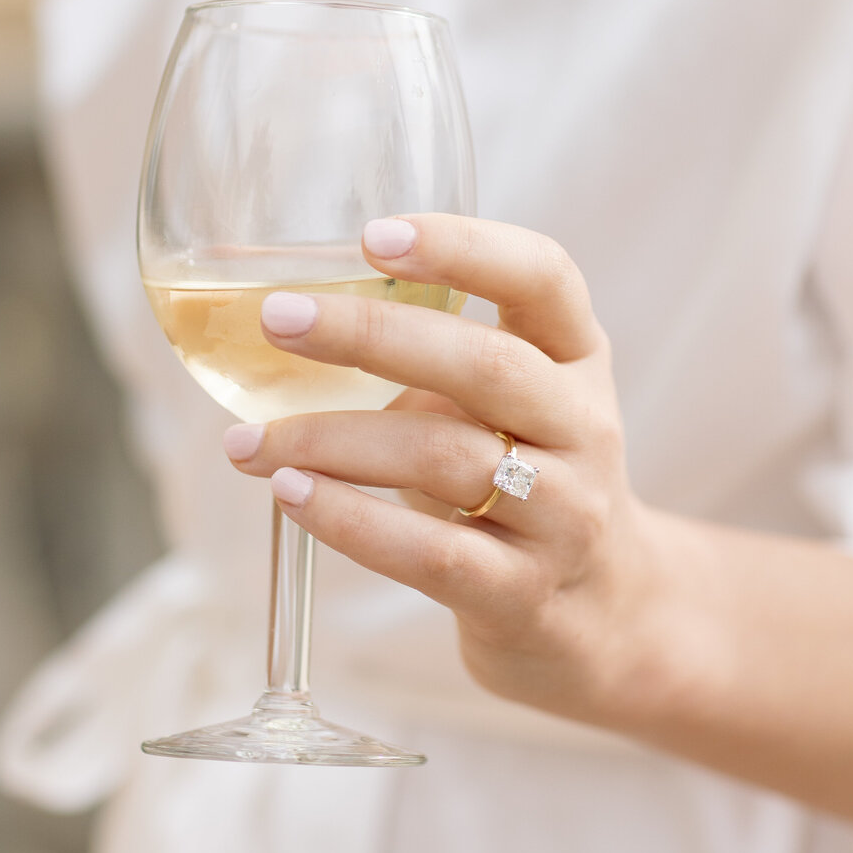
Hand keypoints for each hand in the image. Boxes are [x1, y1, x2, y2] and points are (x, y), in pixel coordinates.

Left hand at [223, 213, 659, 727]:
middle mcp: (584, 426)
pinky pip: (432, 553)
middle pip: (485, 364)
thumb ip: (434, 357)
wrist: (604, 617)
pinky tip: (292, 495)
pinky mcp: (525, 595)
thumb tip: (289, 319)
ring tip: (248, 440)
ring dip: (332, 440)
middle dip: (371, 334)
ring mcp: (565, 514)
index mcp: (577, 356)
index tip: (373, 236)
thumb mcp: (509, 404)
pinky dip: (352, 520)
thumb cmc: (524, 481)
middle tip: (278, 319)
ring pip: (446, 457)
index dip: (464, 246)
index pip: (542, 277)